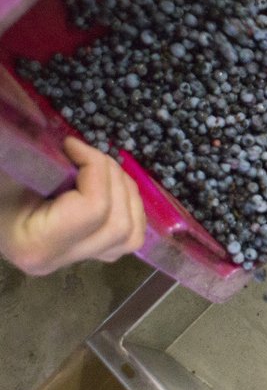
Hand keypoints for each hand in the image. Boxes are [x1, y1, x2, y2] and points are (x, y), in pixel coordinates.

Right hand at [0, 138, 145, 275]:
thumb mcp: (8, 168)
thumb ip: (35, 154)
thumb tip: (56, 129)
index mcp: (36, 243)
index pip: (93, 209)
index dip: (95, 168)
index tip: (73, 145)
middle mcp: (59, 259)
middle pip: (119, 223)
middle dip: (114, 179)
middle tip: (88, 155)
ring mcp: (76, 260)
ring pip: (131, 234)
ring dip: (127, 193)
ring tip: (102, 169)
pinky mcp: (88, 253)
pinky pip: (130, 237)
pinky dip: (130, 209)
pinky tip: (111, 188)